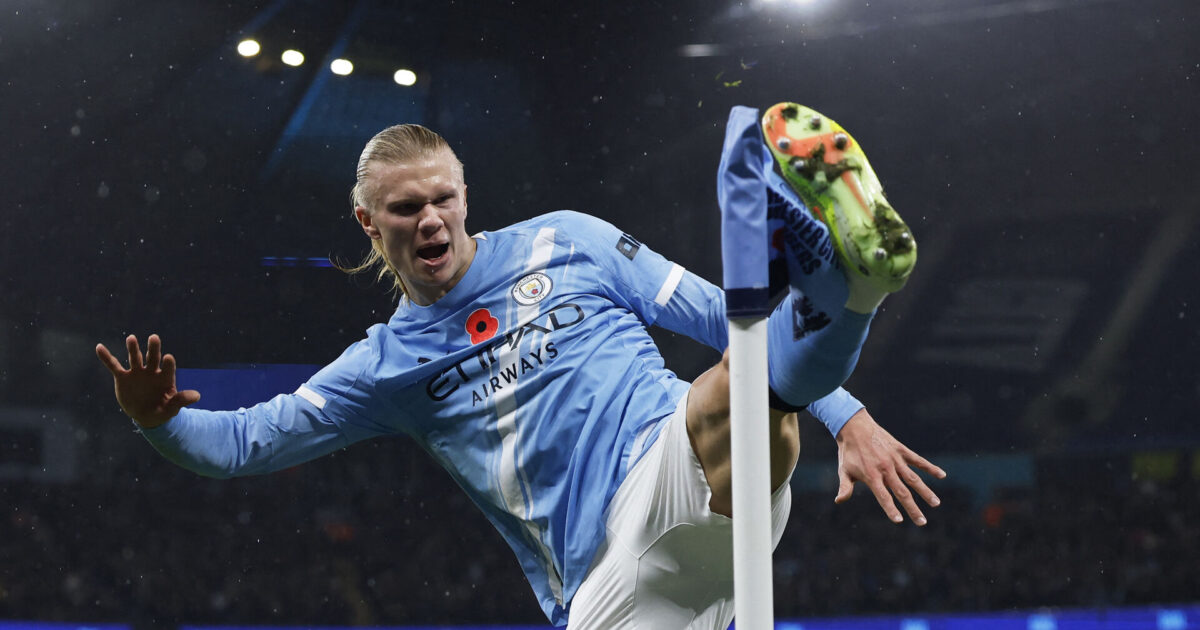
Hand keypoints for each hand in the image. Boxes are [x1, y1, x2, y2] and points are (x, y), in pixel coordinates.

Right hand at [96, 334, 199, 427]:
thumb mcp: (172, 408)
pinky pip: (113, 366)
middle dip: (153, 348)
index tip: (168, 358)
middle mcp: (152, 371)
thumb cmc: (163, 410)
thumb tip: (197, 396)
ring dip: (133, 348)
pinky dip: (106, 357)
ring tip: (132, 338)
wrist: (146, 415)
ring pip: (135, 358)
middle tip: (154, 337)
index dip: (168, 363)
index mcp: (165, 378)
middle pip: (153, 357)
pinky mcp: (123, 377)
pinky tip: (99, 347)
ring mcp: (137, 373)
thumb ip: (181, 400)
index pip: (168, 368)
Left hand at [834, 408, 945, 524]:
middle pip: (902, 492)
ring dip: (925, 491)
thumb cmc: (848, 452)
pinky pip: (917, 460)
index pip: (883, 496)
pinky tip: (942, 475)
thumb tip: (839, 501)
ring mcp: (895, 459)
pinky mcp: (900, 450)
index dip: (891, 509)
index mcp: (872, 475)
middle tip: (922, 522)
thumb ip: (845, 487)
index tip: (900, 521)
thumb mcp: (844, 470)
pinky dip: (929, 467)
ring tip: (936, 503)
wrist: (854, 426)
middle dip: (913, 508)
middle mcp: (885, 468)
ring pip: (913, 478)